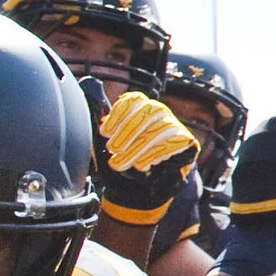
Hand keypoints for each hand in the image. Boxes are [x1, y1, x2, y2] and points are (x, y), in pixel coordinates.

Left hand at [93, 89, 199, 223]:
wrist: (135, 191)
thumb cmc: (120, 161)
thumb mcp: (104, 137)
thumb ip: (98, 113)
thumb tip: (89, 84)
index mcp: (140, 107)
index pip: (133, 101)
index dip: (118, 115)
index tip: (104, 132)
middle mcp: (160, 113)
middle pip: (147, 113)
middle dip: (126, 133)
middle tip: (112, 150)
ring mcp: (174, 127)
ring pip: (158, 131)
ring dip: (136, 149)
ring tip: (122, 164)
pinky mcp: (186, 143)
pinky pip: (172, 144)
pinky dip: (154, 156)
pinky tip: (142, 165)